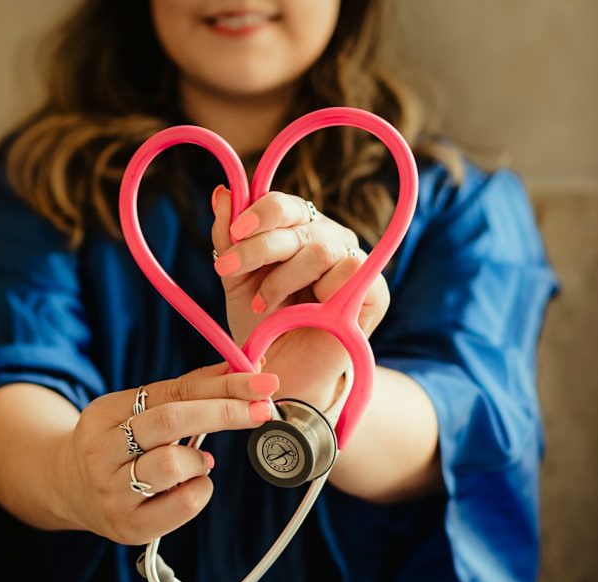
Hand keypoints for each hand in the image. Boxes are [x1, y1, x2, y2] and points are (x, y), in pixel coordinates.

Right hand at [57, 361, 280, 543]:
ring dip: (200, 460)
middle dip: (224, 412)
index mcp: (104, 414)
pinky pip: (182, 505)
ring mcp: (112, 493)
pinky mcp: (129, 527)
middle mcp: (101, 452)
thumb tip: (244, 368)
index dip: (221, 385)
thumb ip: (187, 391)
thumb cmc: (119, 444)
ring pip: (171, 464)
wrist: (69, 489)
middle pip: (169, 421)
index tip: (262, 381)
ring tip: (199, 462)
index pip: (171, 391)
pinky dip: (200, 490)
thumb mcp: (138, 410)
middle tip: (262, 410)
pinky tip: (192, 485)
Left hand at [210, 186, 389, 406]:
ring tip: (264, 305)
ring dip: (284, 278)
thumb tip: (222, 192)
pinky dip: (320, 291)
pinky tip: (304, 312)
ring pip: (321, 249)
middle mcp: (328, 238)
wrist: (281, 374)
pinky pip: (351, 271)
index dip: (259, 213)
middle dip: (259, 247)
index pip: (284, 204)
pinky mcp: (375, 291)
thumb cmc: (262, 326)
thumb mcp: (236, 281)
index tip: (233, 234)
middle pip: (298, 222)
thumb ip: (228, 238)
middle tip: (229, 270)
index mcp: (298, 230)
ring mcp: (353, 262)